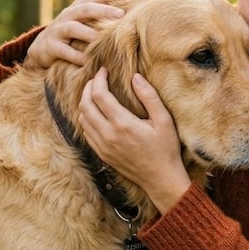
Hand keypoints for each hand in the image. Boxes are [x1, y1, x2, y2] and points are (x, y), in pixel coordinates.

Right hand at [25, 0, 134, 69]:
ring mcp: (58, 29)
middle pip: (87, 8)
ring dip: (89, 34)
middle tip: (121, 15)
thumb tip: (134, 17)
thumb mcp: (86, 23)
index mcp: (80, 6)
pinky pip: (65, 51)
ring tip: (103, 40)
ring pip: (74, 28)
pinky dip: (77, 56)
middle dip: (103, 11)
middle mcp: (69, 14)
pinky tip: (89, 62)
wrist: (42, 49)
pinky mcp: (51, 46)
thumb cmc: (73, 36)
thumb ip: (103, 19)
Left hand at [79, 68, 191, 213]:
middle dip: (88, 87)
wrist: (160, 179)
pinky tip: (96, 112)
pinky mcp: (102, 154)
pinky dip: (86, 118)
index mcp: (122, 124)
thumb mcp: (164, 120)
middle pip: (85, 105)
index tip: (104, 70)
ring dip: (85, 102)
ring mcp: (102, 146)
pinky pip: (86, 132)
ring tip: (96, 93)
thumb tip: (135, 77)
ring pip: (82, 118)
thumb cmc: (165, 149)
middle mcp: (108, 135)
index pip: (99, 95)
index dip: (98, 79)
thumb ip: (149, 96)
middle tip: (97, 79)